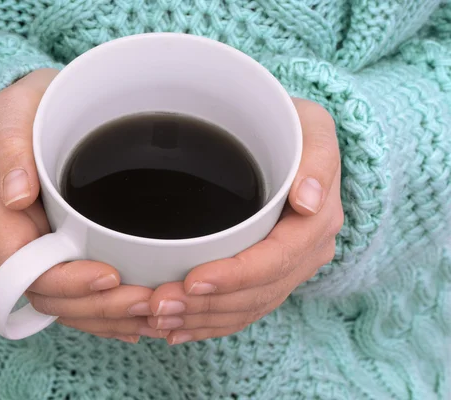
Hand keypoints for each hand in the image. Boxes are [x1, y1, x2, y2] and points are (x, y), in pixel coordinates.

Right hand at [0, 69, 158, 343]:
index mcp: (4, 211)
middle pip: (52, 295)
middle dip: (98, 308)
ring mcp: (47, 243)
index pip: (25, 269)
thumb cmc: (33, 103)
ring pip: (70, 301)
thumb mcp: (14, 108)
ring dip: (110, 316)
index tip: (110, 276)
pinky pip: (85, 290)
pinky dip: (112, 310)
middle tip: (147, 302)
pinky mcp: (70, 244)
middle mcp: (23, 236)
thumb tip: (14, 196)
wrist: (50, 102)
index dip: (66, 284)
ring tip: (153, 312)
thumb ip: (8, 146)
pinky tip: (143, 314)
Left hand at [146, 98, 343, 344]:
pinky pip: (244, 309)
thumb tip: (308, 201)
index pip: (275, 260)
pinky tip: (178, 329)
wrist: (294, 142)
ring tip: (159, 320)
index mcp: (316, 222)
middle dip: (207, 305)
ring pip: (247, 308)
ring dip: (203, 320)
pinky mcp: (270, 274)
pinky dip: (211, 323)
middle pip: (257, 293)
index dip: (235, 276)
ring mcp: (288, 268)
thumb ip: (318, 158)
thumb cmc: (295, 129)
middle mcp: (305, 253)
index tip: (192, 281)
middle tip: (158, 306)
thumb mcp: (313, 127)